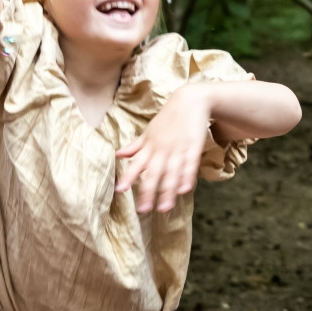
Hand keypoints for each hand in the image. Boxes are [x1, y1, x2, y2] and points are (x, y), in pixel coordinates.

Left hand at [115, 85, 212, 214]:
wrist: (191, 100)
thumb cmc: (168, 118)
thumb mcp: (149, 131)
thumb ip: (135, 146)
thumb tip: (117, 155)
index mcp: (150, 146)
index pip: (136, 164)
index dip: (128, 177)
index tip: (120, 190)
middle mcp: (162, 149)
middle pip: (153, 173)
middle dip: (148, 192)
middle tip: (143, 210)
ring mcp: (178, 149)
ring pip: (171, 173)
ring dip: (168, 191)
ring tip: (164, 208)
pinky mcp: (194, 147)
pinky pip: (190, 164)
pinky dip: (187, 177)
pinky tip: (185, 190)